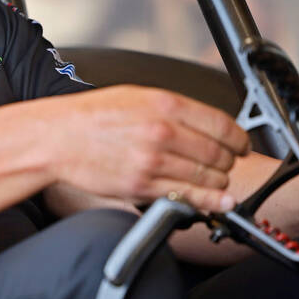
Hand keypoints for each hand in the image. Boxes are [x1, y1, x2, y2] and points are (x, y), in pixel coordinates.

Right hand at [48, 85, 249, 212]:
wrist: (57, 138)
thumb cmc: (92, 117)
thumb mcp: (136, 97)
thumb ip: (174, 109)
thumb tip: (206, 123)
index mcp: (164, 104)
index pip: (222, 125)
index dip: (239, 139)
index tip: (241, 145)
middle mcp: (162, 131)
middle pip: (220, 154)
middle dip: (230, 162)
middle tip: (227, 164)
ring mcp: (153, 161)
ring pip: (208, 177)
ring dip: (219, 181)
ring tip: (214, 180)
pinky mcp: (143, 186)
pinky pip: (188, 198)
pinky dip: (208, 201)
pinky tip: (217, 200)